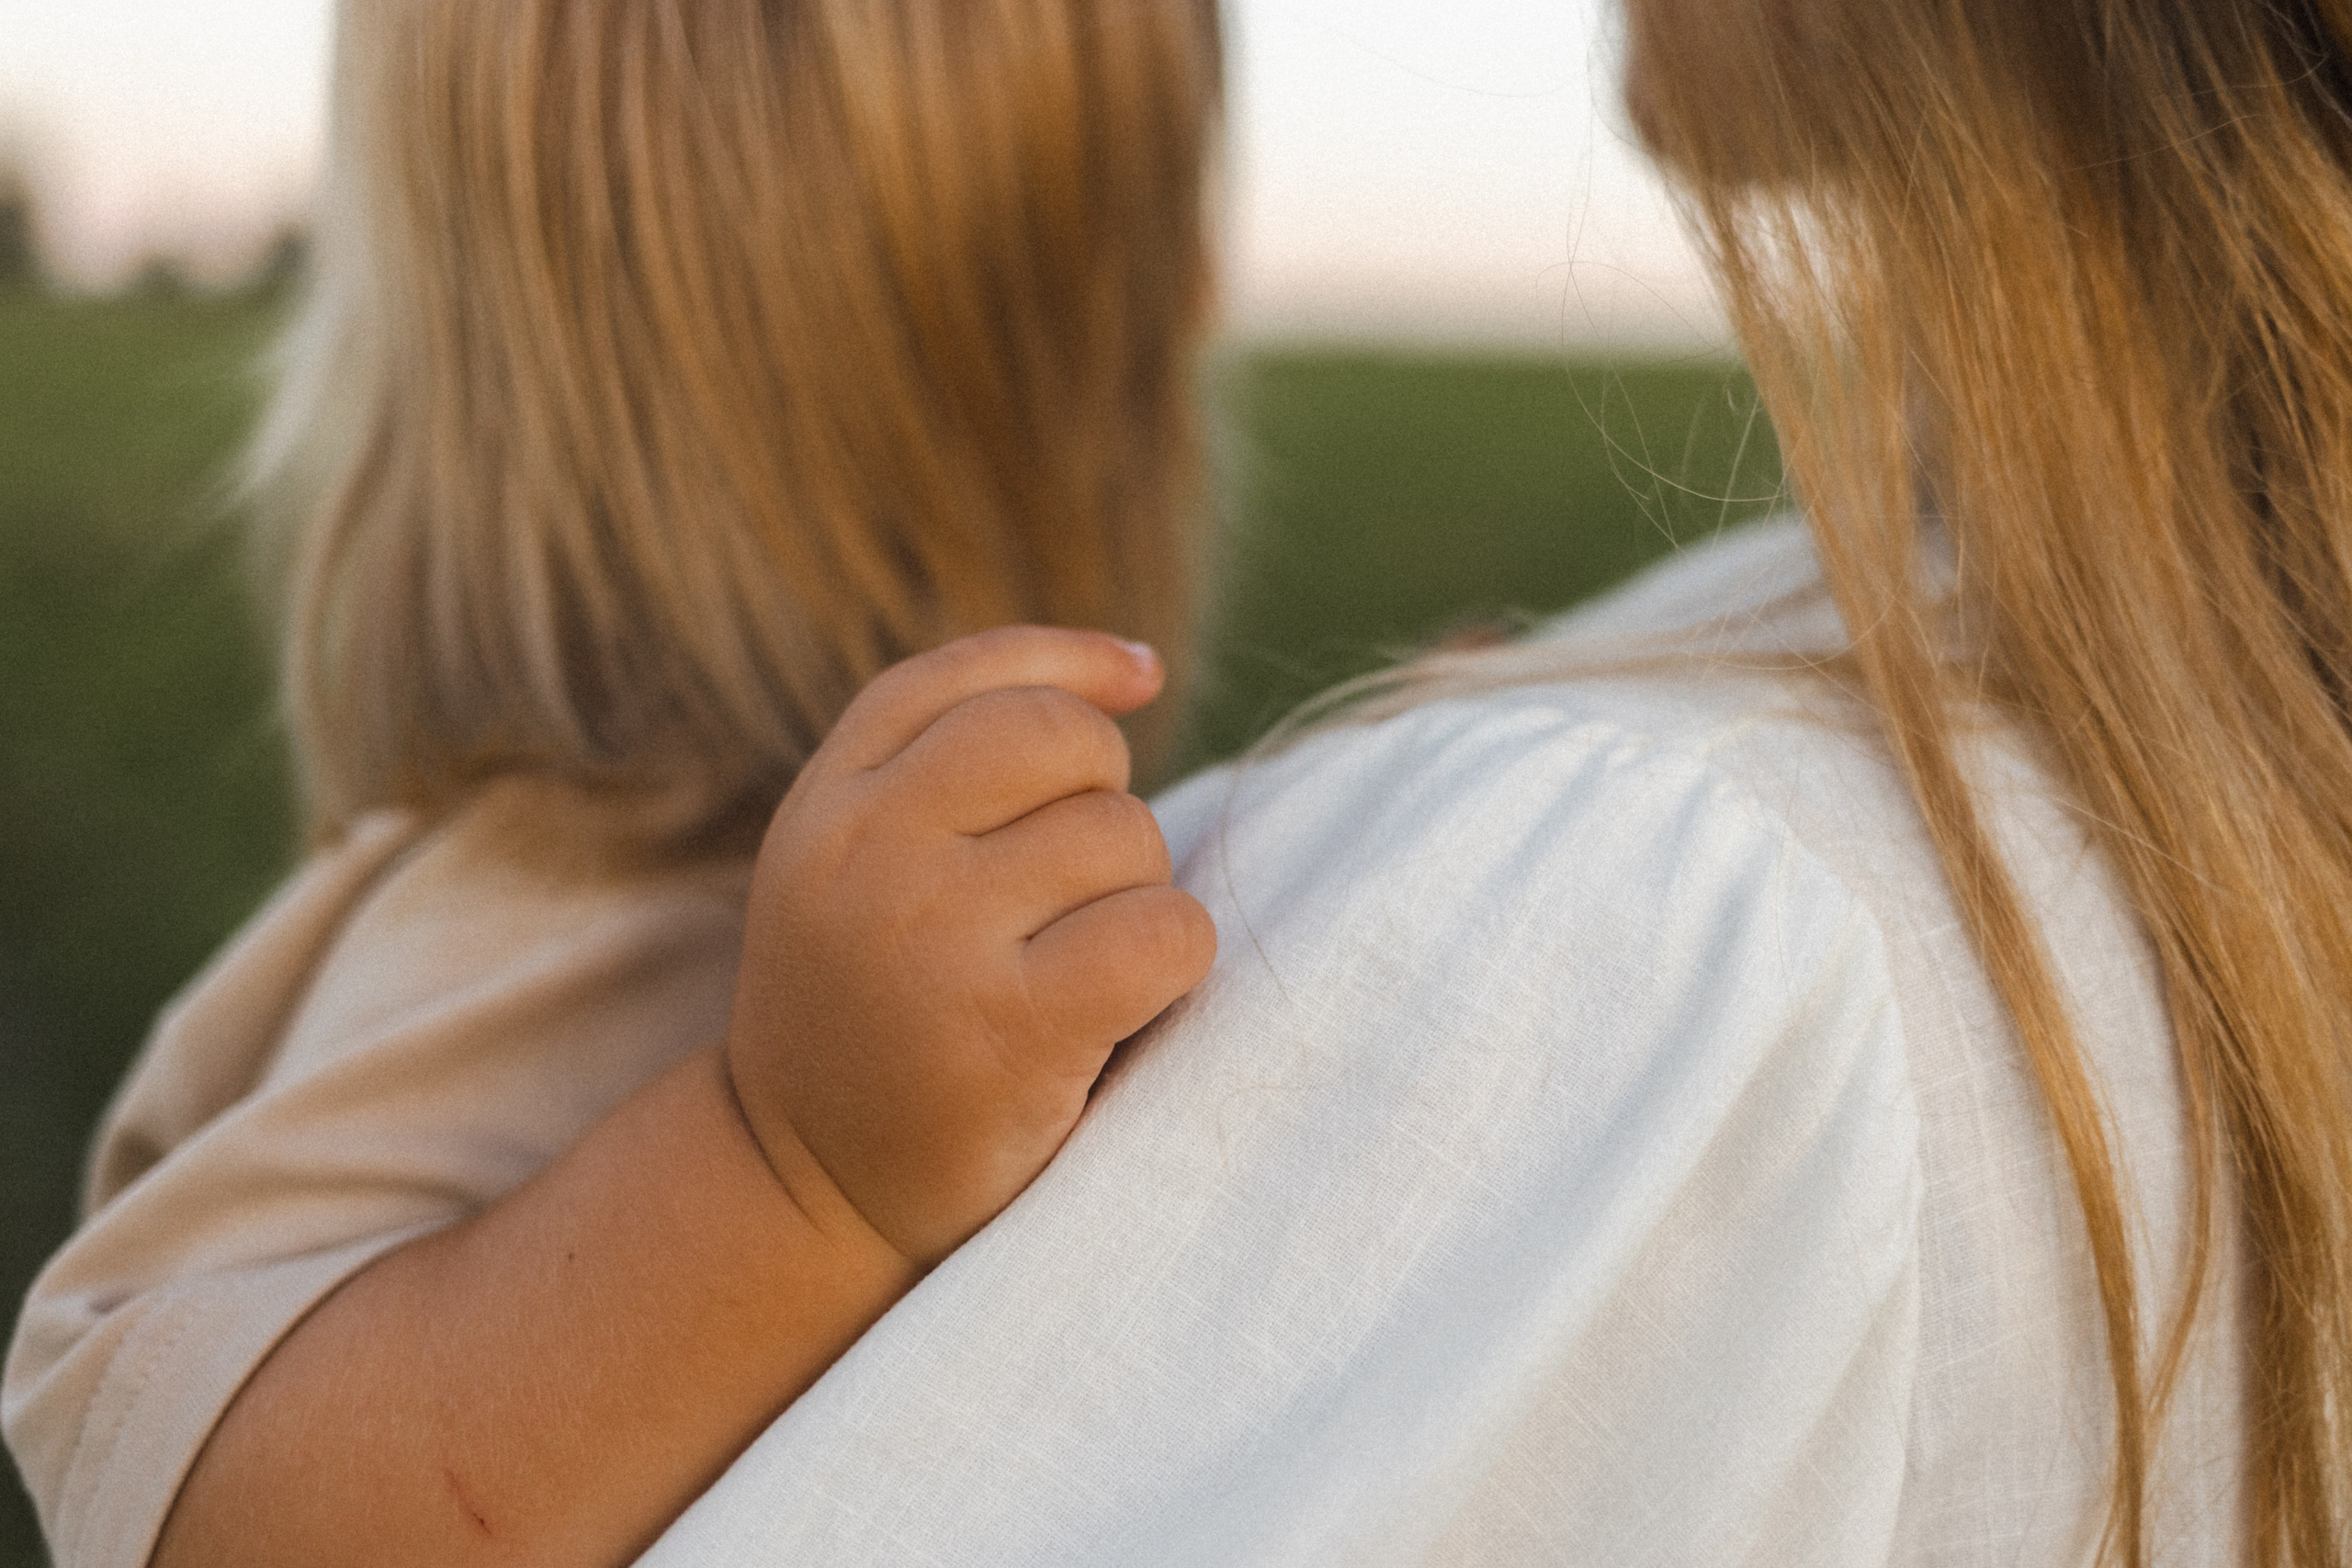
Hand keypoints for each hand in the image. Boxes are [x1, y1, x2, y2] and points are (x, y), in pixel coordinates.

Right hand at [724, 627, 1217, 1267]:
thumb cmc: (872, 1011)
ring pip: (1124, 835)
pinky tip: (1118, 1010)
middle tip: (1076, 888)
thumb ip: (952, 755)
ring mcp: (932, 938)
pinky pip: (1165, 931)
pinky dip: (1174, 963)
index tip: (1142, 683)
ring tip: (1072, 967)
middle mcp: (865, 853)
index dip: (1073, 665)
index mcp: (826, 804)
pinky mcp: (1011, 1028)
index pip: (969, 677)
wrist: (804, 1192)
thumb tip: (1139, 666)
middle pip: (1061, 738)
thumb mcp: (856, 864)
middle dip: (1103, 796)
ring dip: (1135, 896)